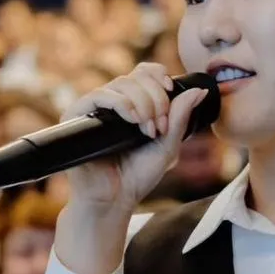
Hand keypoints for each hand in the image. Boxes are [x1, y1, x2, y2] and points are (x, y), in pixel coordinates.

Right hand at [52, 63, 210, 273]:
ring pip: (121, 84)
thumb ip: (180, 118)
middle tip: (160, 126)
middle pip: (136, 77)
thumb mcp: (167, 146)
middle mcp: (111, 103)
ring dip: (143, 103)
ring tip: (148, 130)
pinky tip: (133, 120)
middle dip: (156, 98)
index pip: (143, 72)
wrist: (113, 201)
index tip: (170, 92)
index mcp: (131, 105)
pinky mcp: (76, 117)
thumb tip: (199, 91)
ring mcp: (93, 109)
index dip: (159, 76)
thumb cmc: (137, 177)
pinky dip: (122, 103)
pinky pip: (99, 95)